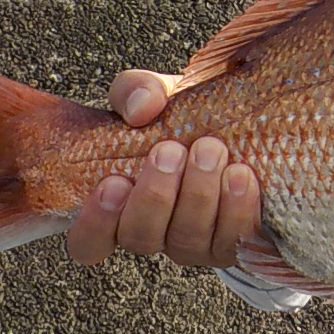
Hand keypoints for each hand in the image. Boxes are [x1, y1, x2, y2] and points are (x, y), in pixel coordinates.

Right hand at [65, 69, 261, 268]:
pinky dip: (236, 208)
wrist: (244, 117)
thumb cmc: (185, 115)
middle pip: (140, 237)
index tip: (113, 182)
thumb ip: (136, 91)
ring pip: (186, 242)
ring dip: (197, 195)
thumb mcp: (155, 94)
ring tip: (210, 149)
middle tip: (171, 150)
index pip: (89, 240)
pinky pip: (233, 240)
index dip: (95, 222)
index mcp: (123, 205)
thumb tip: (142, 107)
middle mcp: (156, 232)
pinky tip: (240, 174)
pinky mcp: (236, 241)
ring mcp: (196, 242)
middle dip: (155, 195)